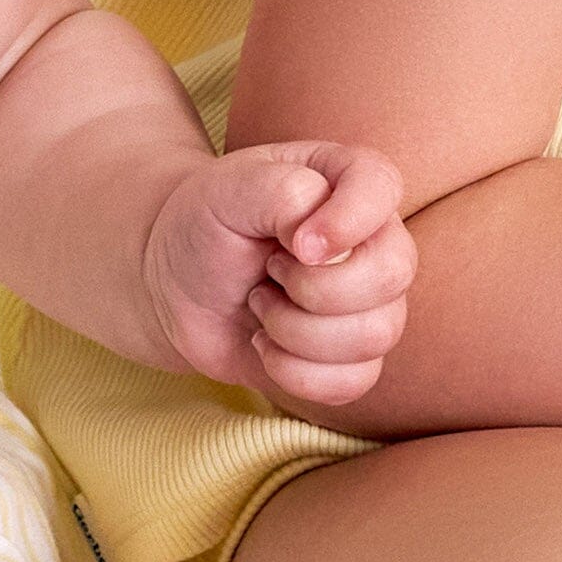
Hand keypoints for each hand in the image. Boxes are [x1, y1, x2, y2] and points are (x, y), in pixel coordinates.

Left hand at [143, 140, 414, 406]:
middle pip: (389, 275)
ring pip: (375, 336)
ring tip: (259, 303)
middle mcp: (373, 239)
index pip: (383, 186)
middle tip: (265, 271)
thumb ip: (282, 192)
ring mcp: (370, 301)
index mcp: (347, 180)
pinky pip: (354, 381)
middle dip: (310, 287)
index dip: (345, 222)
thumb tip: (323, 247)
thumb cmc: (204, 225)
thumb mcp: (225, 190)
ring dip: (293, 330)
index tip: (291, 242)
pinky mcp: (351, 356)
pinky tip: (265, 344)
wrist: (172, 285)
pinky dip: (294, 372)